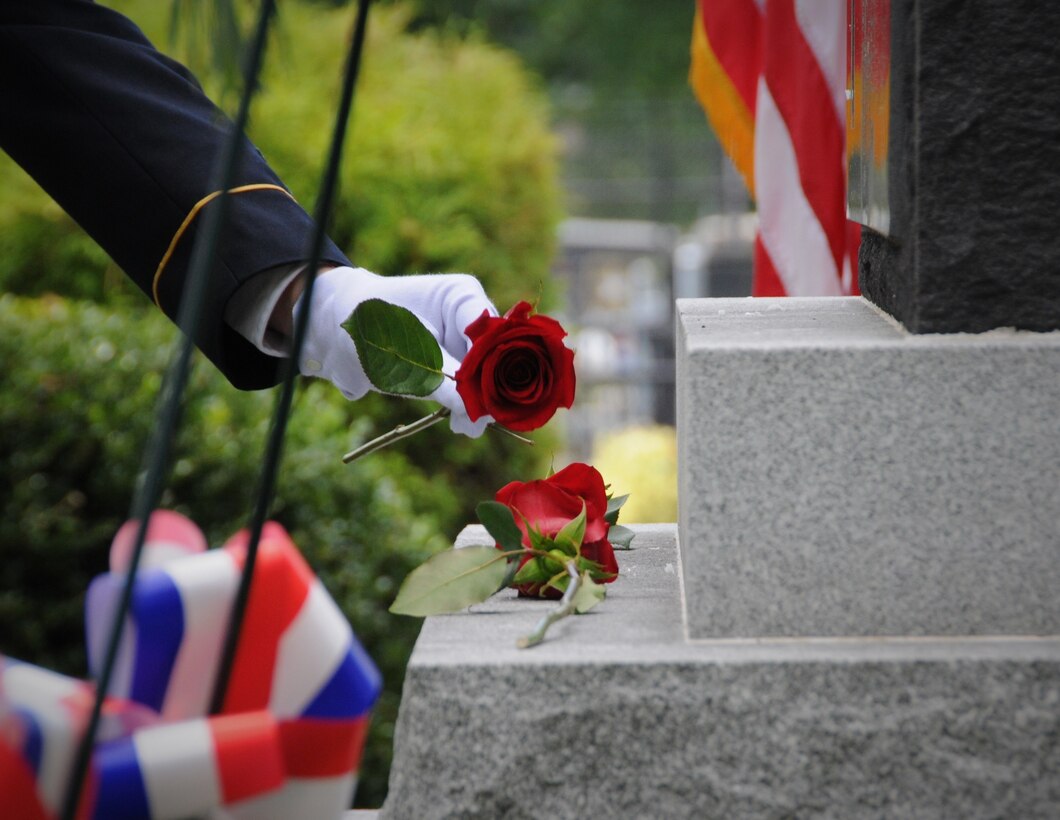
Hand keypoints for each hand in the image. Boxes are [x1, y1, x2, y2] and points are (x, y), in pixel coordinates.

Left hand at [297, 267, 496, 436]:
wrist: (341, 327)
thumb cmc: (369, 323)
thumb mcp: (401, 347)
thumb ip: (439, 375)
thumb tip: (471, 408)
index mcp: (462, 297)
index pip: (492, 331)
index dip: (492, 363)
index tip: (482, 395)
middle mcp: (471, 320)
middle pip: (496, 357)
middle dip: (488, 389)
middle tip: (479, 420)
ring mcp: (466, 343)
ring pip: (487, 377)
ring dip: (480, 403)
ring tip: (467, 427)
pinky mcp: (456, 367)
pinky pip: (471, 389)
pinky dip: (468, 407)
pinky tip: (463, 425)